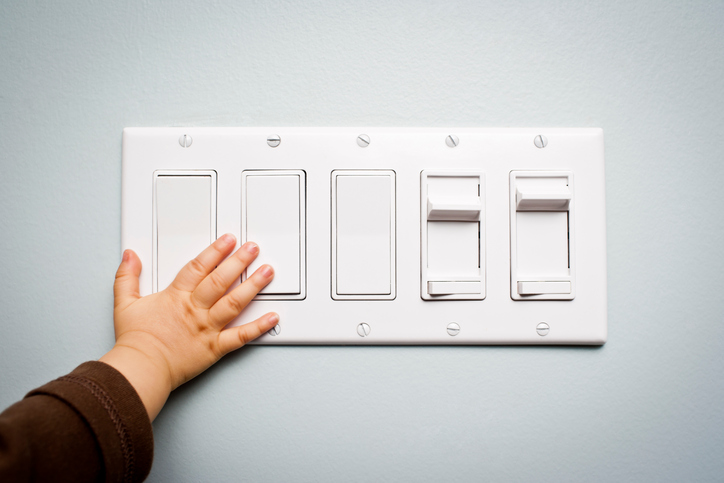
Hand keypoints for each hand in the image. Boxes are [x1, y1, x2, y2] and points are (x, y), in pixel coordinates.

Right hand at [99, 234, 276, 419]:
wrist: (140, 370)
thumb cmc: (135, 341)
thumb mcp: (124, 303)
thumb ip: (127, 277)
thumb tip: (130, 255)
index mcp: (176, 297)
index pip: (199, 267)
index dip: (215, 251)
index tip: (229, 240)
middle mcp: (195, 310)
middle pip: (221, 280)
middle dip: (239, 261)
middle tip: (253, 248)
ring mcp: (207, 328)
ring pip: (234, 303)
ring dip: (253, 286)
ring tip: (267, 272)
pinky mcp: (215, 348)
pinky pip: (241, 337)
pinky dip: (258, 327)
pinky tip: (273, 317)